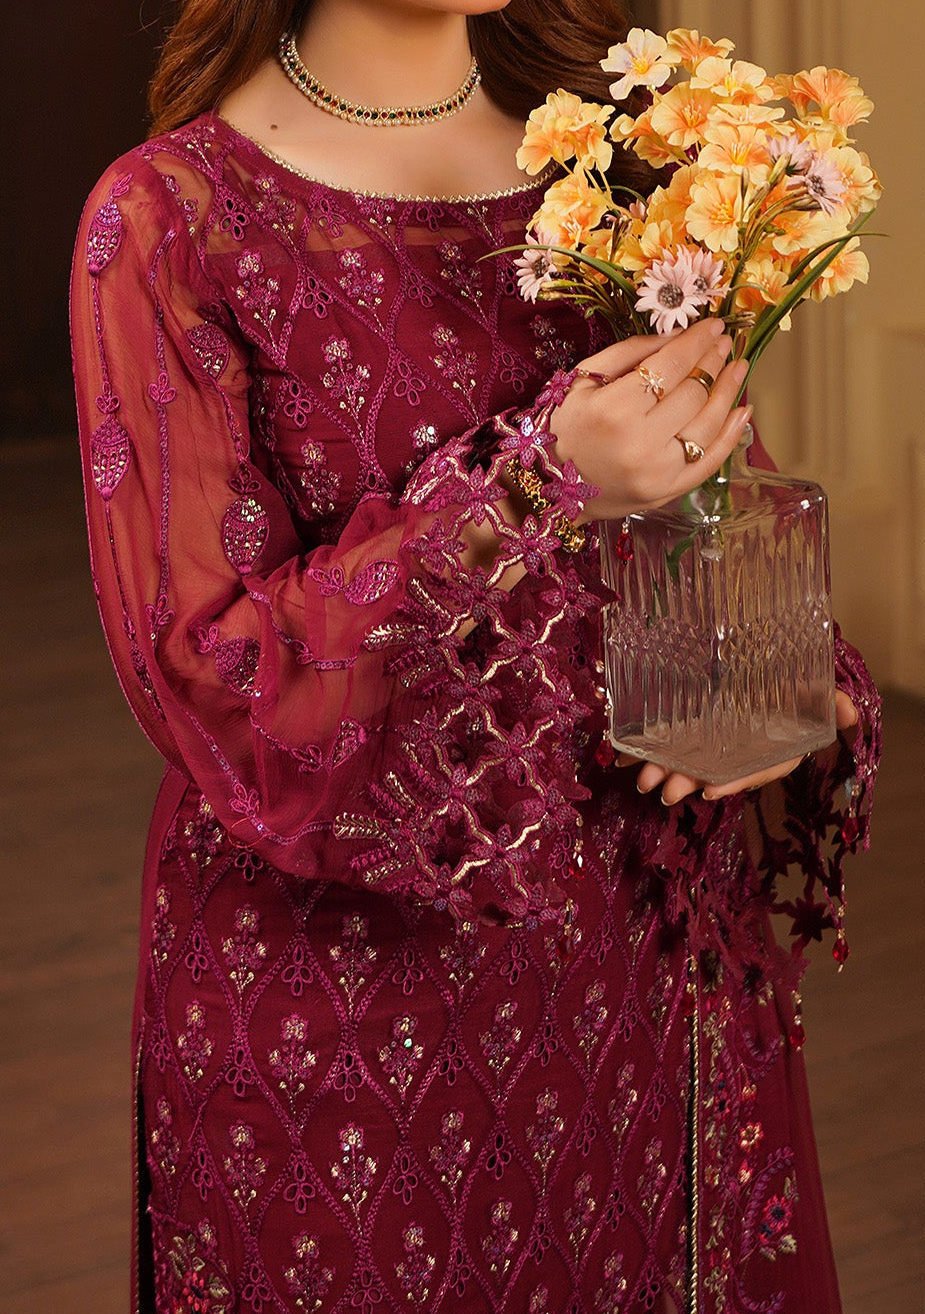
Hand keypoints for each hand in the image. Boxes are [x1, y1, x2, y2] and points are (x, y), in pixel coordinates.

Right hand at [550, 319, 751, 522]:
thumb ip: (628, 353)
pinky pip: (710, 461)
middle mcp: (640, 443)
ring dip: (728, 391)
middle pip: (693, 393)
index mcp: (614, 410)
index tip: (713, 326)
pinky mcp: (668, 492)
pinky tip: (741, 410)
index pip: (670, 367)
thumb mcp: (583, 381)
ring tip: (737, 368)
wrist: (551, 489)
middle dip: (713, 362)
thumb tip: (677, 337)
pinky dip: (731, 435)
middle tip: (723, 344)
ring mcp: (658, 472)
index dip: (696, 343)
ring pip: (708, 424)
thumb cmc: (565, 429)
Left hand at [619, 691, 860, 803]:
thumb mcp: (814, 694)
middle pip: (713, 771)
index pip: (755, 770)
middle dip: (687, 780)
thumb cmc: (794, 692)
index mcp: (773, 750)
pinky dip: (644, 749)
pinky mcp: (689, 731)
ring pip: (686, 761)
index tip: (710, 789)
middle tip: (663, 789)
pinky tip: (621, 756)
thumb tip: (850, 711)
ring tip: (640, 776)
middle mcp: (740, 754)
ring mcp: (713, 745)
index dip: (733, 781)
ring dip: (662, 769)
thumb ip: (829, 702)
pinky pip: (666, 743)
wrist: (770, 676)